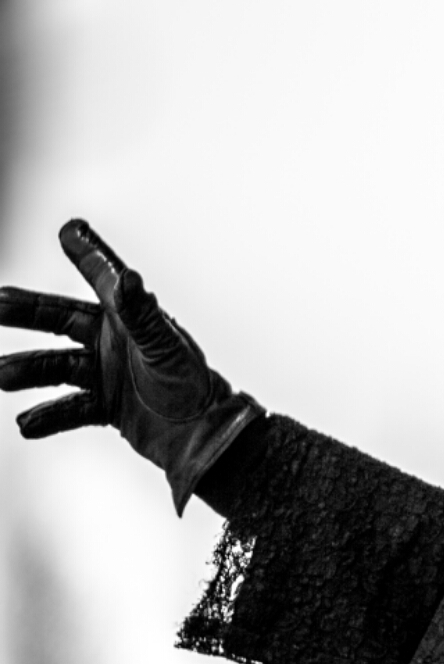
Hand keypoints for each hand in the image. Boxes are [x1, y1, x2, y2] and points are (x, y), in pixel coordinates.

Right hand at [2, 219, 262, 512]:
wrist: (203, 434)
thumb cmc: (192, 383)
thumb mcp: (165, 346)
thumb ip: (141, 314)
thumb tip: (127, 276)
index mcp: (132, 319)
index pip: (105, 279)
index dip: (88, 253)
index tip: (71, 229)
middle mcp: (115, 342)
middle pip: (61, 320)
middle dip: (27, 311)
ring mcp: (107, 373)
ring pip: (56, 367)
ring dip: (27, 370)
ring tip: (2, 375)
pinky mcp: (105, 405)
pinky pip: (68, 409)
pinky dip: (47, 417)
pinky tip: (26, 424)